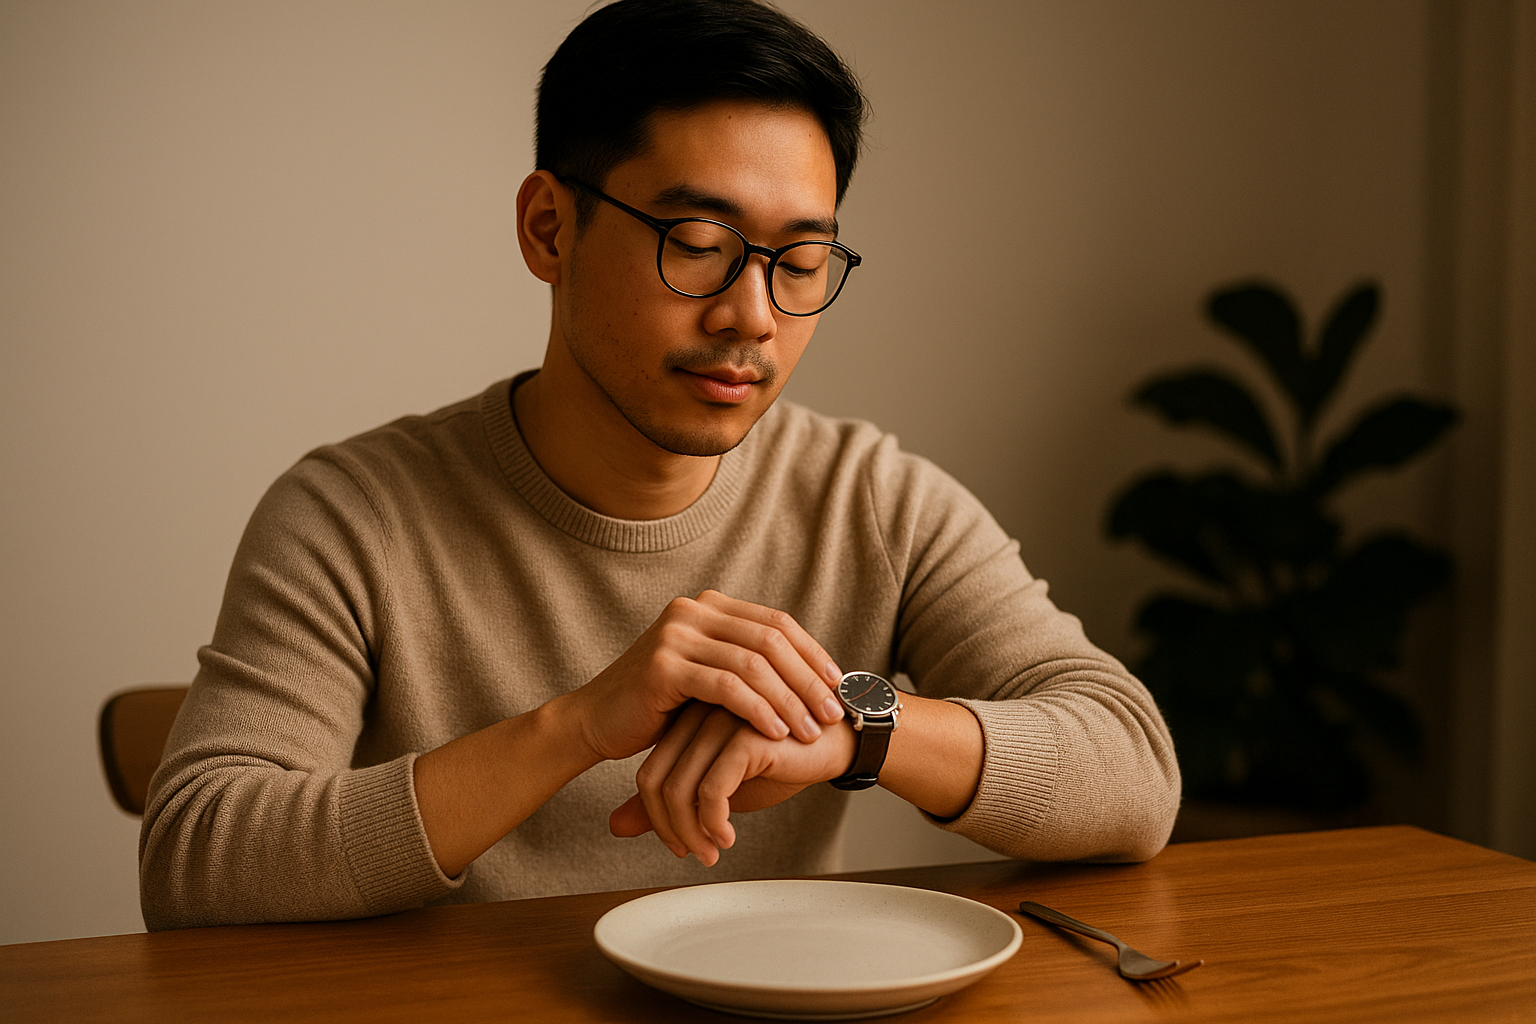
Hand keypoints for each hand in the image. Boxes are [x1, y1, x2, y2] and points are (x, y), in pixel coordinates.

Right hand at [564, 590, 843, 763]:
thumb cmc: (658, 706)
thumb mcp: (707, 675)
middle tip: (832, 711)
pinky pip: (725, 686)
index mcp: (708, 606)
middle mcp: (693, 610)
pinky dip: (757, 709)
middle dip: (807, 679)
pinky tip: (775, 732)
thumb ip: (744, 662)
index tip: (838, 684)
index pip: (776, 622)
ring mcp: (676, 634)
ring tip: (810, 729)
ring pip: (752, 664)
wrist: (597, 720)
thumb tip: (807, 672)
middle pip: (770, 640)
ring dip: (788, 700)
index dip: (812, 653)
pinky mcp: (664, 665)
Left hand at [608, 701, 855, 864]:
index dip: (655, 817)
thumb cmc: (780, 763)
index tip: (680, 845)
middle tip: (691, 855)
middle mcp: (697, 714)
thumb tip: (615, 826)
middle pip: (655, 781)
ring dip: (692, 832)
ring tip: (712, 852)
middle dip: (668, 828)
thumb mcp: (720, 787)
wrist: (838, 745)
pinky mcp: (745, 733)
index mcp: (687, 720)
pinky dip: (713, 821)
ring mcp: (719, 720)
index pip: (648, 774)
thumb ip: (669, 801)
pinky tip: (728, 837)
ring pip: (680, 788)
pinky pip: (712, 787)